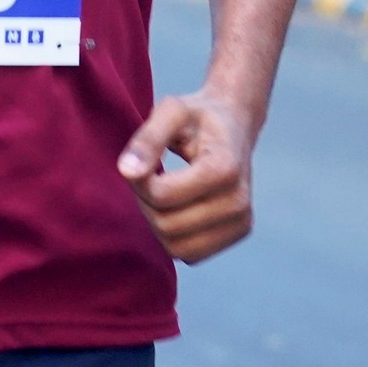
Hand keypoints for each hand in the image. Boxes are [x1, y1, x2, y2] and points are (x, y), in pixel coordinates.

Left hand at [118, 88, 259, 263]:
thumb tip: (126, 172)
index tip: (141, 161)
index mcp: (225, 169)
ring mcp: (242, 222)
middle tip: (149, 175)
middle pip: (166, 226)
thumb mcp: (171, 112)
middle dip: (146, 203)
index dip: (140, 181)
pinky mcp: (238, 234)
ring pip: (176, 247)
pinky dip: (174, 236)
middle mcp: (239, 202)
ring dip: (157, 222)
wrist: (234, 124)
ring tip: (162, 191)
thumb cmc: (198, 116)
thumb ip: (147, 139)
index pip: (162, 196)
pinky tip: (177, 207)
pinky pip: (190, 254)